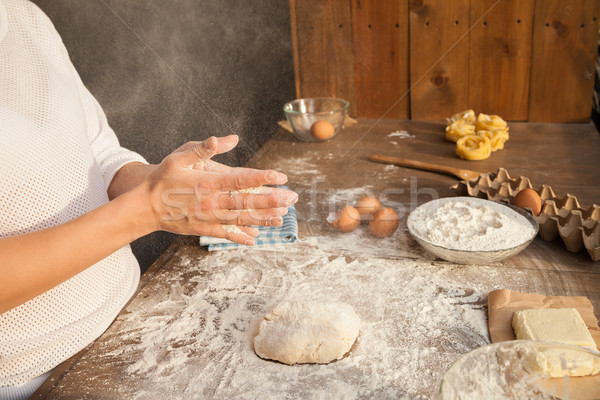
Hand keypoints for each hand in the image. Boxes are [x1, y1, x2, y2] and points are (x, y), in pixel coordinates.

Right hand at [140, 135, 297, 244]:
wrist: (145, 207)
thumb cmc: (163, 179)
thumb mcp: (180, 156)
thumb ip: (205, 148)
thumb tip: (229, 138)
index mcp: (208, 182)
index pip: (241, 179)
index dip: (262, 178)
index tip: (280, 177)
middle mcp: (212, 201)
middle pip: (246, 202)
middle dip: (271, 200)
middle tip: (291, 199)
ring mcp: (209, 217)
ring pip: (241, 219)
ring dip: (263, 219)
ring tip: (282, 219)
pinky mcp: (204, 229)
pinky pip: (226, 234)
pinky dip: (241, 237)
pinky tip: (255, 240)